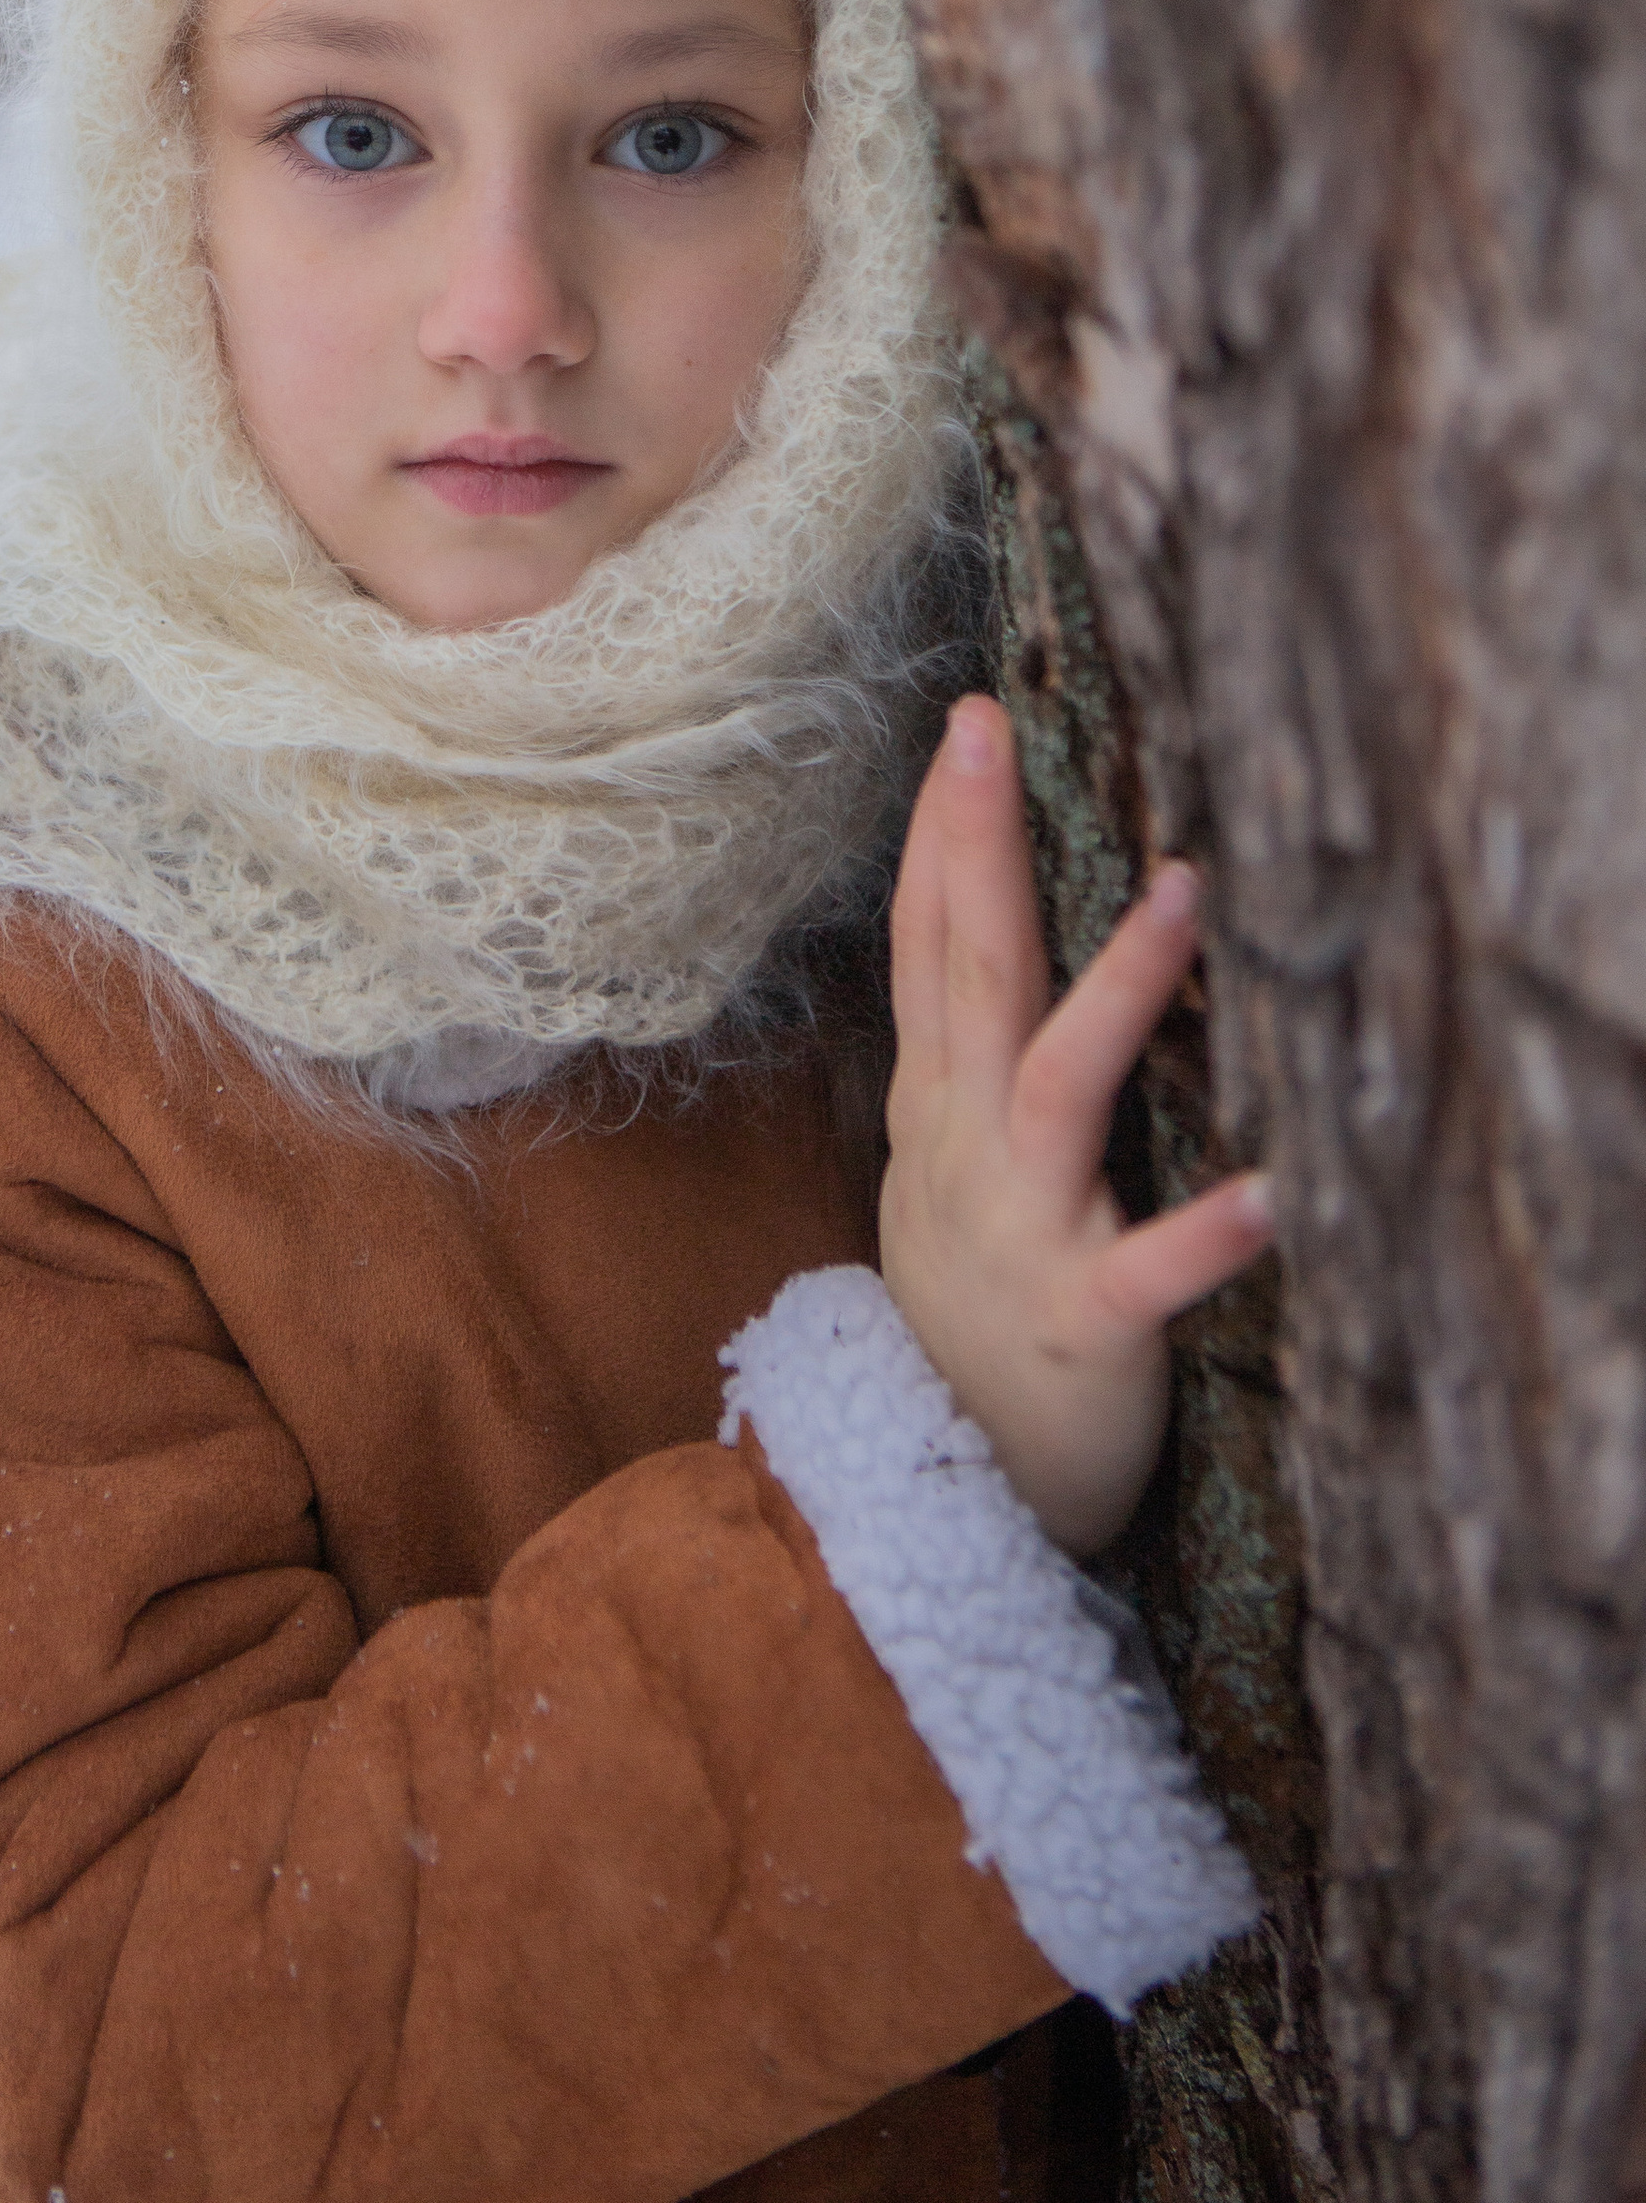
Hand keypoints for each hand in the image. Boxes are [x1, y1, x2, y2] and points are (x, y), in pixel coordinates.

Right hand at [878, 693, 1275, 1557]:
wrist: (944, 1479)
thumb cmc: (968, 1303)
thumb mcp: (941, 1164)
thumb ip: (963, 1061)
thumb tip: (982, 934)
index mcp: (936, 1106)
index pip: (927, 944)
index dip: (940, 832)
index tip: (964, 724)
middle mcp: (964, 1146)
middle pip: (970, 973)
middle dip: (975, 846)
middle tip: (983, 732)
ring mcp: (1020, 1228)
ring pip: (1060, 1086)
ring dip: (1120, 990)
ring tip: (1183, 896)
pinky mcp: (1085, 1320)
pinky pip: (1149, 1271)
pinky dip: (1207, 1233)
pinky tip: (1276, 1191)